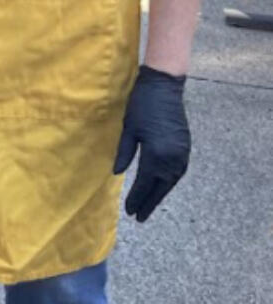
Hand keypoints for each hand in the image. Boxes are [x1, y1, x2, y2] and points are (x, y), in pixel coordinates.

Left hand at [113, 65, 189, 221]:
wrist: (164, 86)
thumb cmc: (141, 105)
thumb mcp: (129, 129)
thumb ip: (124, 153)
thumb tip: (117, 173)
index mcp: (156, 154)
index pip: (145, 183)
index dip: (137, 198)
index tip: (129, 211)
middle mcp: (172, 157)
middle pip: (160, 187)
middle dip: (149, 202)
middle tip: (139, 217)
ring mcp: (182, 153)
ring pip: (171, 181)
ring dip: (160, 194)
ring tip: (149, 205)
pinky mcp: (186, 147)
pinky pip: (177, 172)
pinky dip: (168, 182)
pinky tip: (161, 186)